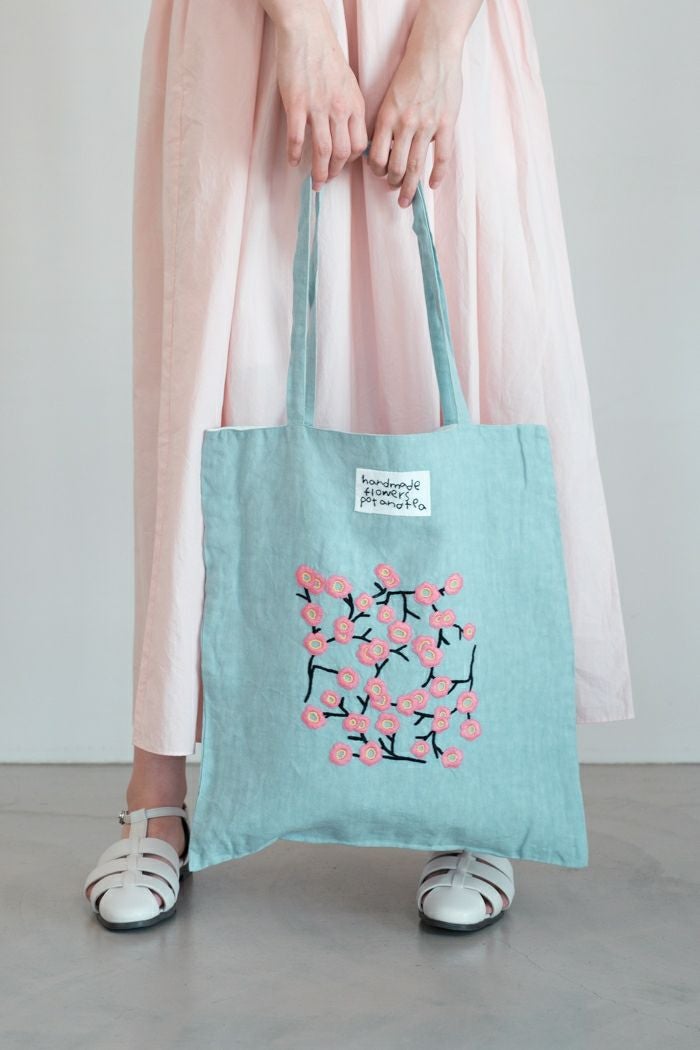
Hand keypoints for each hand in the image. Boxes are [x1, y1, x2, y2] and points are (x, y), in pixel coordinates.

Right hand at [268, 1, 367, 188]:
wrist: (306, 31)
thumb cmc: (326, 56)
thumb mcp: (348, 84)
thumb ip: (349, 109)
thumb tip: (347, 133)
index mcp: (354, 104)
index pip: (359, 144)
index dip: (351, 161)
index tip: (342, 165)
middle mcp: (339, 108)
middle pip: (342, 152)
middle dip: (334, 172)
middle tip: (326, 180)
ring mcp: (318, 107)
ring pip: (322, 150)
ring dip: (318, 171)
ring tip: (314, 183)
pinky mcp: (296, 103)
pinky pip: (296, 137)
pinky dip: (294, 153)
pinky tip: (292, 161)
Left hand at [368, 0, 479, 205]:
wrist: (434, 51)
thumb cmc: (410, 71)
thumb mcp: (390, 97)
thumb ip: (388, 122)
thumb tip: (386, 147)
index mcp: (387, 117)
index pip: (376, 156)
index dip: (376, 171)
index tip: (379, 174)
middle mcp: (405, 125)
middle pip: (396, 166)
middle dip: (393, 184)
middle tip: (394, 191)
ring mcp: (427, 125)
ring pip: (416, 166)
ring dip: (409, 187)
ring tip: (406, 199)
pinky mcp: (446, 123)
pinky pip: (442, 156)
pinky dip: (437, 174)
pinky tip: (432, 185)